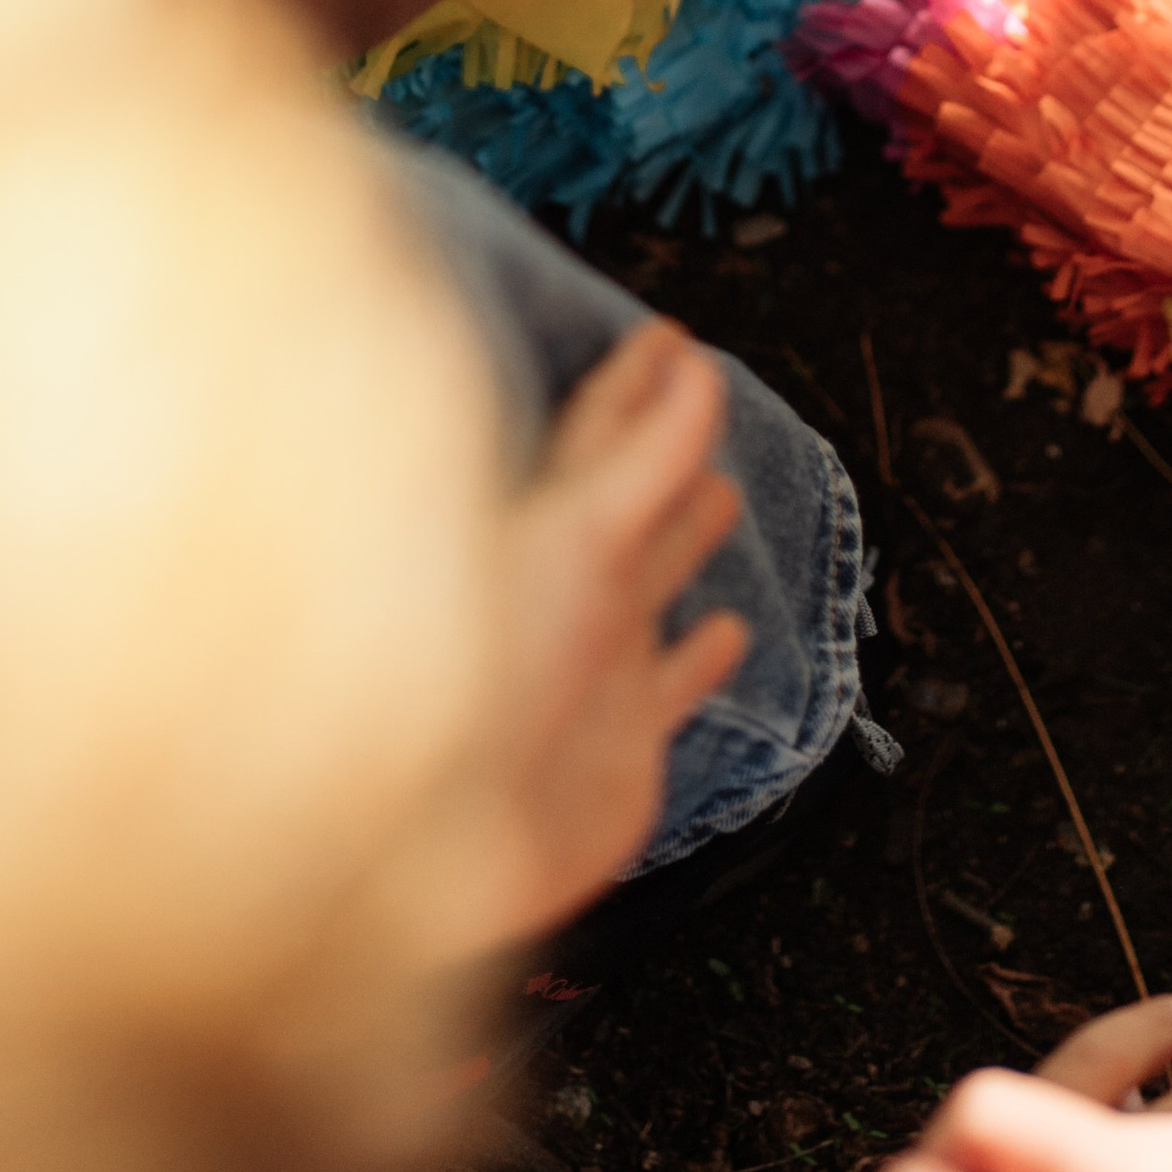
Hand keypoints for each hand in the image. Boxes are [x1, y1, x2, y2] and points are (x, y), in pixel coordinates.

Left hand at [474, 317, 750, 942]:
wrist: (446, 834)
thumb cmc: (478, 680)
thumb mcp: (575, 542)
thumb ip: (640, 460)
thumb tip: (695, 370)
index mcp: (552, 535)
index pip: (601, 435)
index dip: (638, 384)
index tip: (669, 337)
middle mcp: (572, 595)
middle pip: (628, 502)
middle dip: (660, 450)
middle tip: (692, 403)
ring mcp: (596, 668)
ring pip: (652, 584)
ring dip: (685, 540)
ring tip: (719, 499)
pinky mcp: (621, 745)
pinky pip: (672, 689)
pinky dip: (702, 660)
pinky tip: (725, 635)